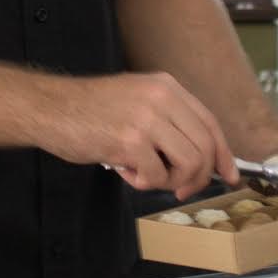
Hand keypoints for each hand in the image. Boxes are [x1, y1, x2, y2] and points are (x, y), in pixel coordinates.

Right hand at [38, 72, 236, 200]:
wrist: (49, 108)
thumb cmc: (88, 110)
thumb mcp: (136, 100)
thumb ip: (167, 121)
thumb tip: (199, 157)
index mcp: (166, 86)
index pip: (209, 123)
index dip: (223, 154)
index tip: (228, 175)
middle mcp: (162, 98)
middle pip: (204, 147)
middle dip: (197, 177)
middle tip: (180, 190)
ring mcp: (147, 118)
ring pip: (189, 163)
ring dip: (170, 181)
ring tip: (144, 176)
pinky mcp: (131, 140)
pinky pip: (156, 175)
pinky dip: (143, 182)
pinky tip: (124, 171)